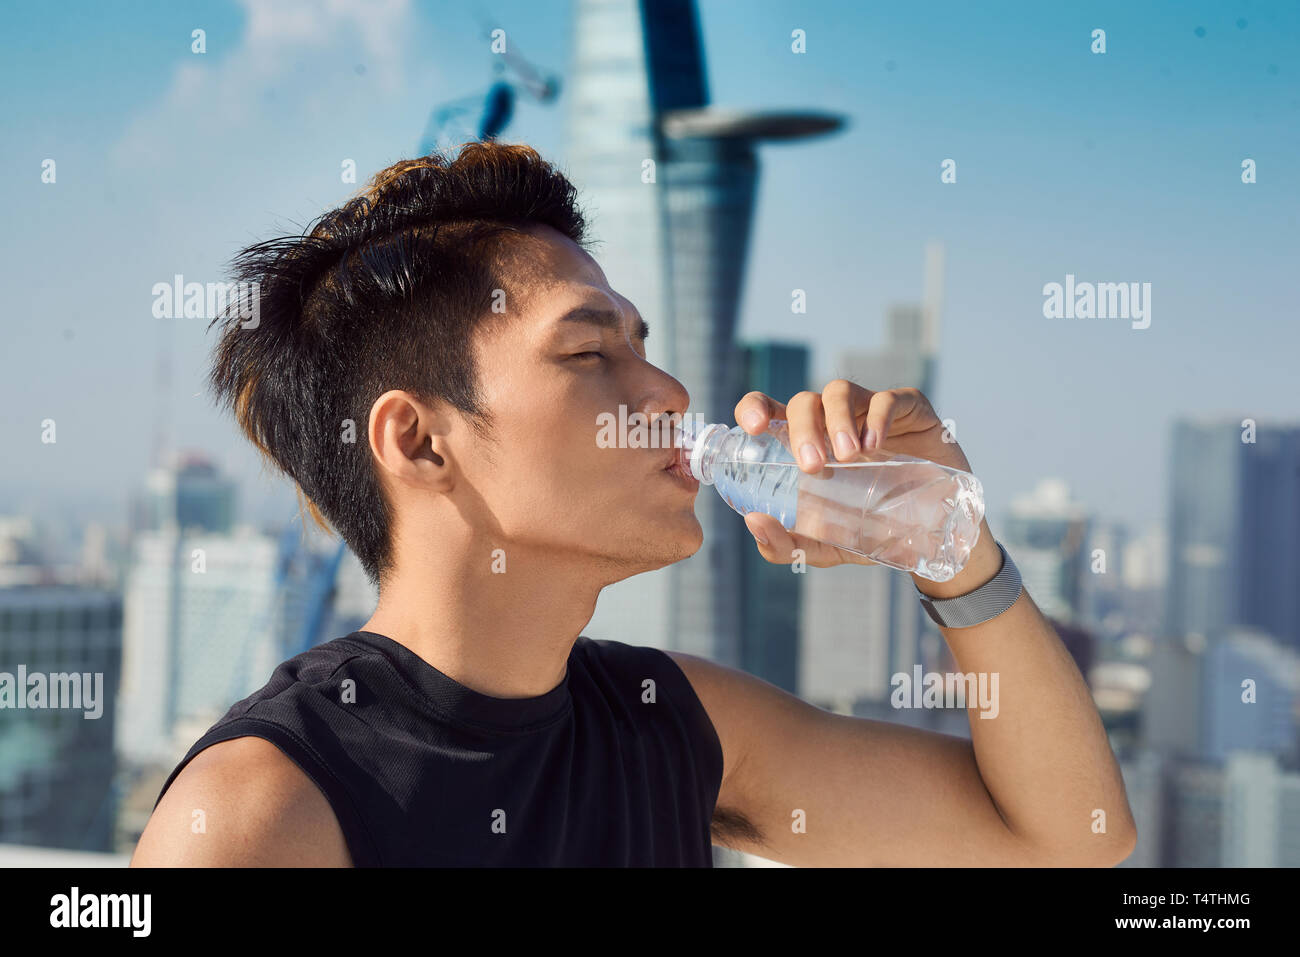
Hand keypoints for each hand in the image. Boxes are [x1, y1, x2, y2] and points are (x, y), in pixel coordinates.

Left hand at [732, 382, 978, 569]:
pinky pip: (887, 399)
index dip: (754, 407)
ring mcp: (869, 412)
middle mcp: (832, 422)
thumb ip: (786, 544)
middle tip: (812, 465)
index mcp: (804, 443)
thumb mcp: (824, 547)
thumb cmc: (871, 531)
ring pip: (840, 391)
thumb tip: (754, 521)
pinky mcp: (908, 410)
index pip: (770, 410)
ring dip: (836, 420)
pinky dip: (877, 417)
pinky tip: (875, 445)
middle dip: (802, 428)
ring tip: (847, 456)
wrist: (934, 538)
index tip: (753, 427)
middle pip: (804, 402)